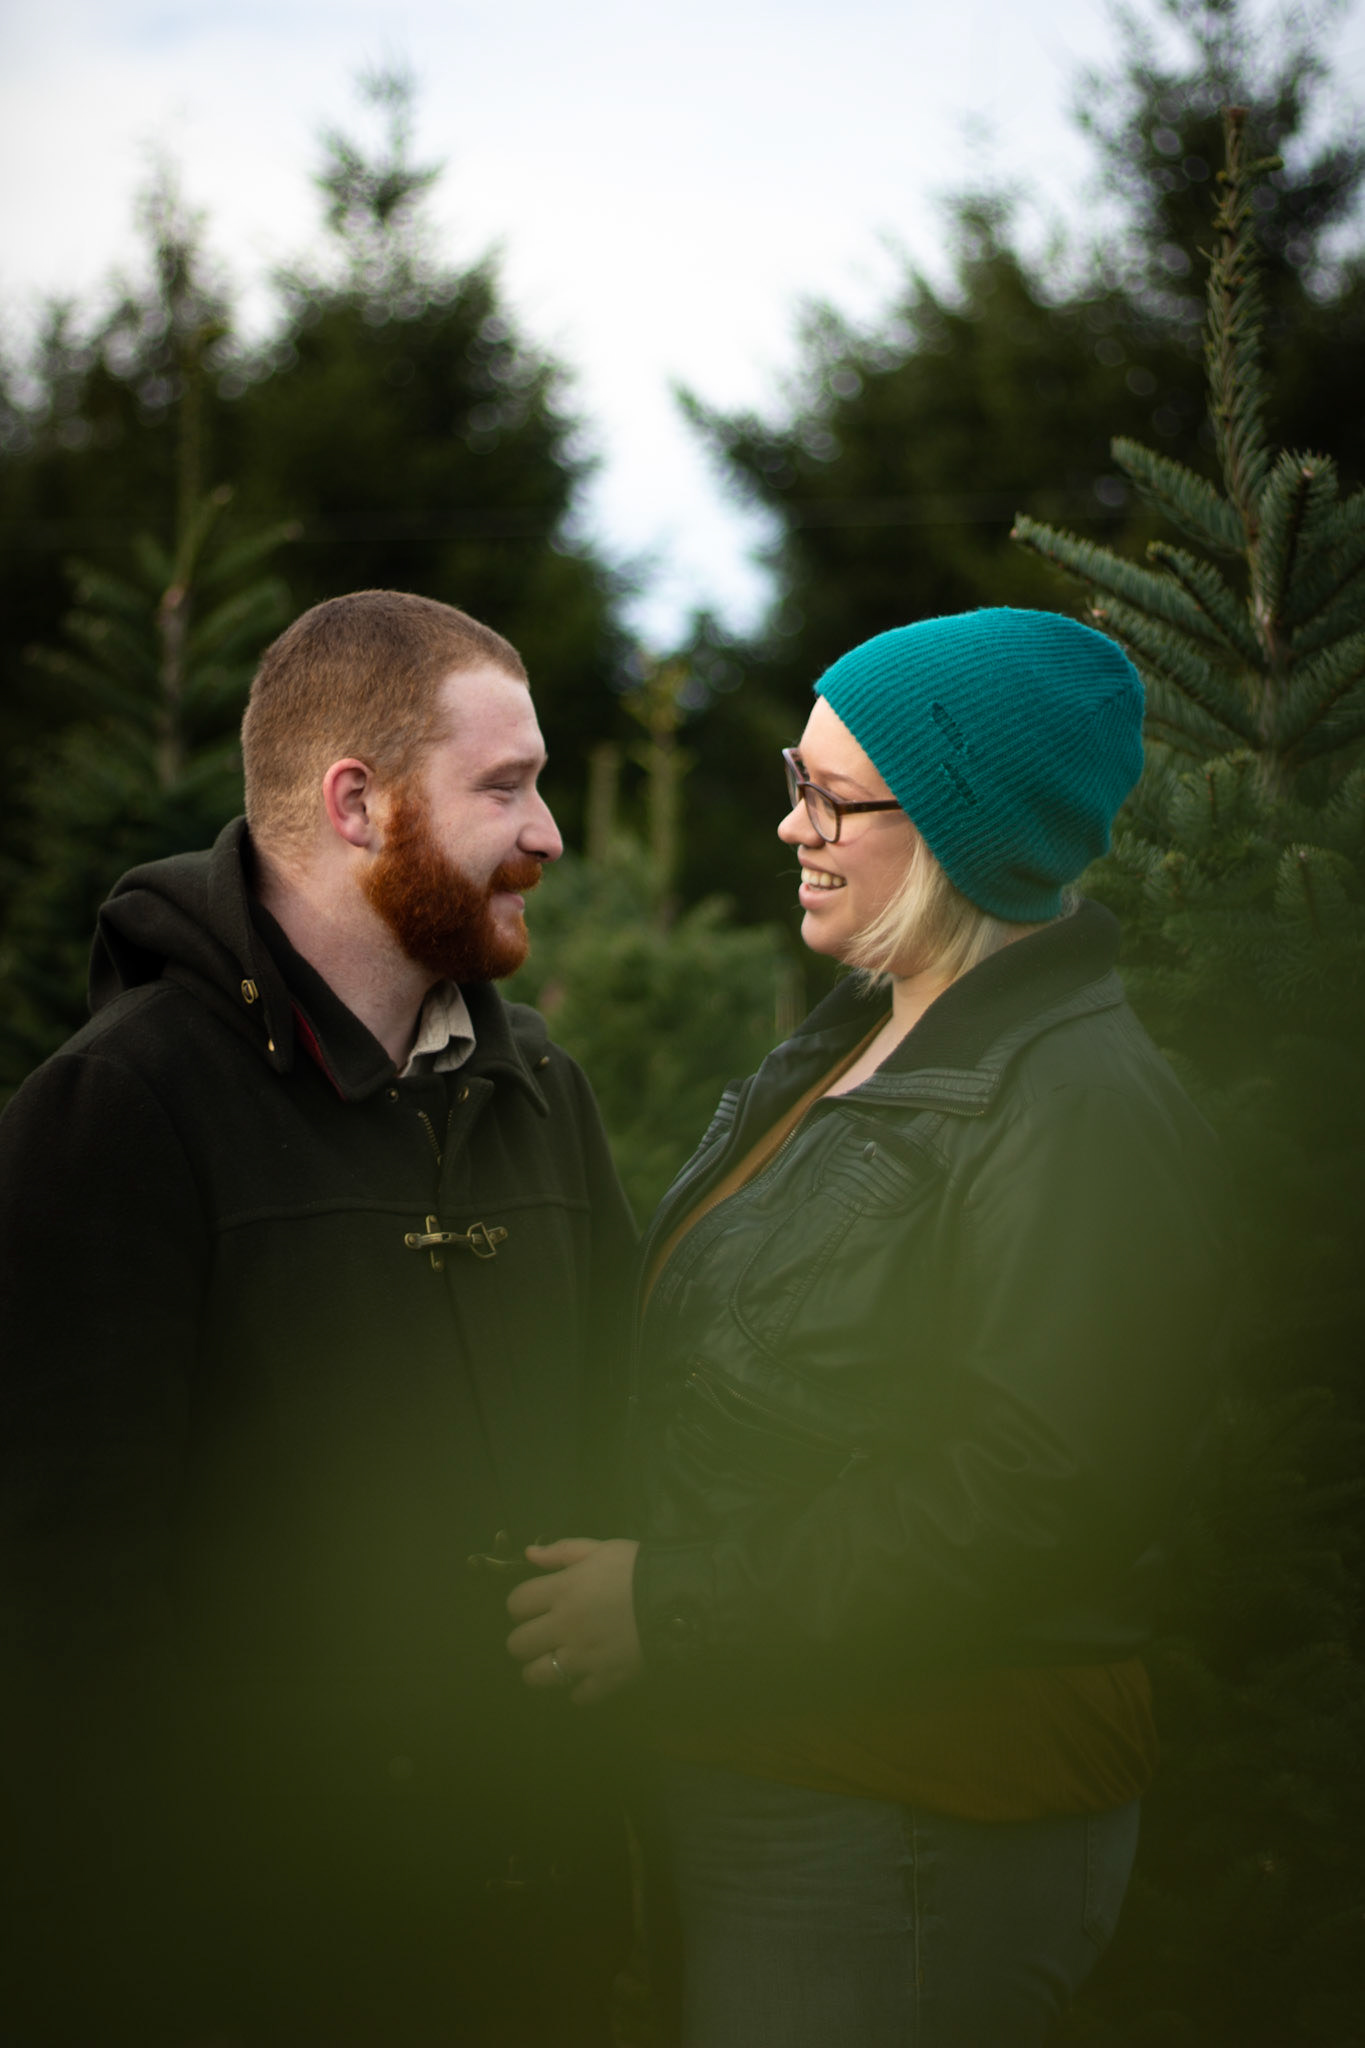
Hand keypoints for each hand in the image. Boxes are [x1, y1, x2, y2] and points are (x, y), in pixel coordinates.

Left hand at [505, 1537, 641, 1705]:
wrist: (679, 1598)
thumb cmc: (638, 1568)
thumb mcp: (602, 1548)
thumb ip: (562, 1551)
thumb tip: (529, 1554)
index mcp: (562, 1591)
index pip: (516, 1604)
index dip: (521, 1605)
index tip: (534, 1605)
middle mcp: (565, 1627)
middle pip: (517, 1645)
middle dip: (525, 1640)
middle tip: (543, 1635)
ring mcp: (583, 1658)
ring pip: (537, 1676)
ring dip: (542, 1669)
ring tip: (557, 1660)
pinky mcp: (605, 1680)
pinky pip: (578, 1696)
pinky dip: (580, 1688)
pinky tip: (588, 1675)